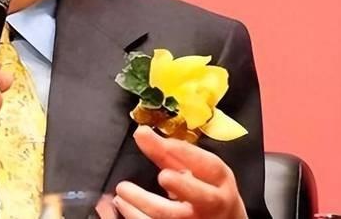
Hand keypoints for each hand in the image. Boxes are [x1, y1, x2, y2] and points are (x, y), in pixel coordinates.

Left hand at [113, 126, 247, 218]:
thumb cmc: (203, 190)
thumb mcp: (194, 170)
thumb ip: (167, 152)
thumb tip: (141, 132)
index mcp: (219, 182)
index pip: (210, 166)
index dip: (187, 153)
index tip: (165, 144)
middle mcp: (212, 204)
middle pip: (202, 197)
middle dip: (182, 185)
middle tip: (162, 175)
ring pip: (172, 217)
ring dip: (144, 203)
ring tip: (122, 190)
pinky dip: (136, 215)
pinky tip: (123, 205)